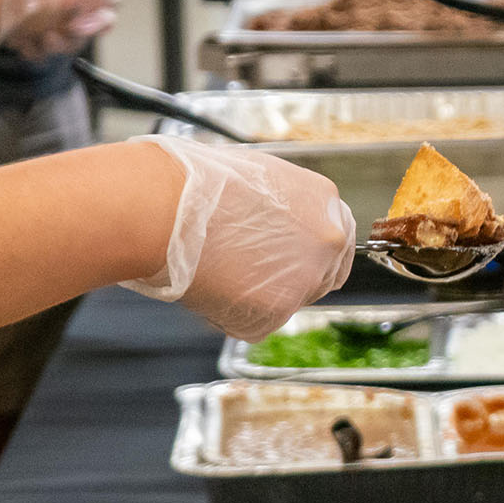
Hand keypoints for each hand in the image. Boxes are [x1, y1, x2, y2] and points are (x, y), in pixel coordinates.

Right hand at [128, 134, 358, 339]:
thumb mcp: (260, 179)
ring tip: (219, 273)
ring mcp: (305, 279)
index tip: (295, 260)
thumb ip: (286, 208)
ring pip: (288, 301)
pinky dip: (236, 315)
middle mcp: (327, 241)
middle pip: (321, 275)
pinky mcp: (275, 311)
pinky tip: (212, 288)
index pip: (336, 240)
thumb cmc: (198, 186)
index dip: (311, 253)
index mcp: (324, 201)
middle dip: (290, 278)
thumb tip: (281, 227)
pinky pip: (259, 323)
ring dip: (260, 297)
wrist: (166, 209)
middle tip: (252, 275)